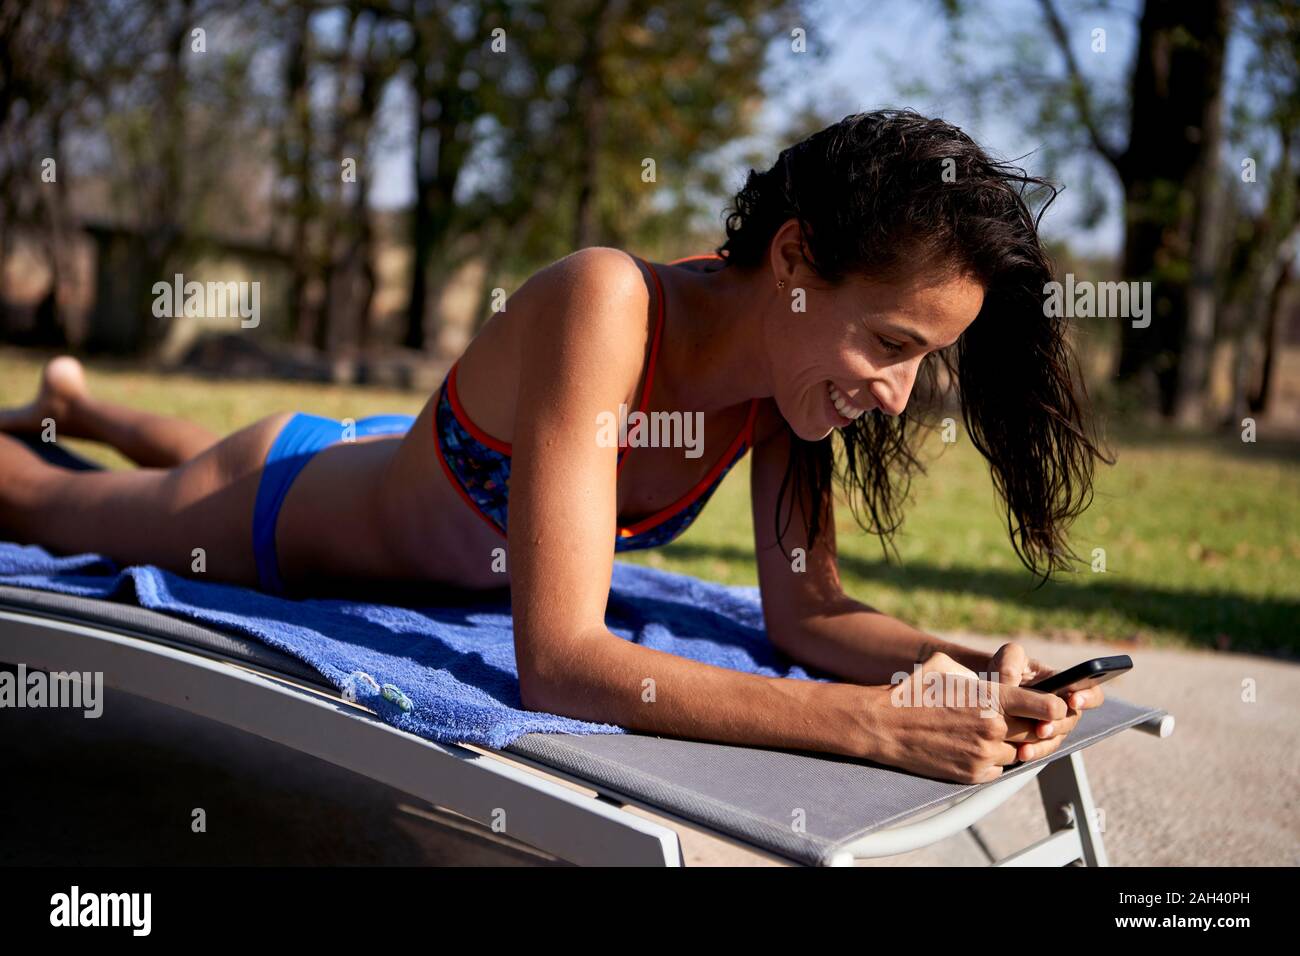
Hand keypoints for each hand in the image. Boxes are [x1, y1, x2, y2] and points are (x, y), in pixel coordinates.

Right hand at [869, 650, 1068, 784]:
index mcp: (990, 698)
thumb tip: (1005, 680)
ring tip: (990, 730)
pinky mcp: (973, 774)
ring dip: (1011, 743)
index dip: (1056, 706)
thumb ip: (981, 675)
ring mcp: (983, 754)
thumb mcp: (947, 667)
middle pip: (1036, 732)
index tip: (1057, 706)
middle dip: (1035, 725)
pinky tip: (974, 744)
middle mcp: (992, 728)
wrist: (883, 726)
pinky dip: (993, 757)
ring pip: (1018, 752)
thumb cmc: (913, 691)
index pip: (1045, 706)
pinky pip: (999, 767)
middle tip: (1028, 718)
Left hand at [987, 642, 1105, 763]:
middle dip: (1058, 725)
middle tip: (1042, 729)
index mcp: (1062, 682)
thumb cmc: (1003, 670)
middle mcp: (1061, 705)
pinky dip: (1033, 752)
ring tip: (1027, 746)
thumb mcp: (1006, 661)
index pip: (1089, 690)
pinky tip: (1022, 753)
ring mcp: (1051, 724)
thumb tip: (1011, 679)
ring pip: (1056, 738)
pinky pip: (1042, 749)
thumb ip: (1011, 664)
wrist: (987, 690)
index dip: (1088, 697)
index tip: (1074, 701)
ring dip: (1044, 743)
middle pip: (1072, 719)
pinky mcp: (1038, 740)